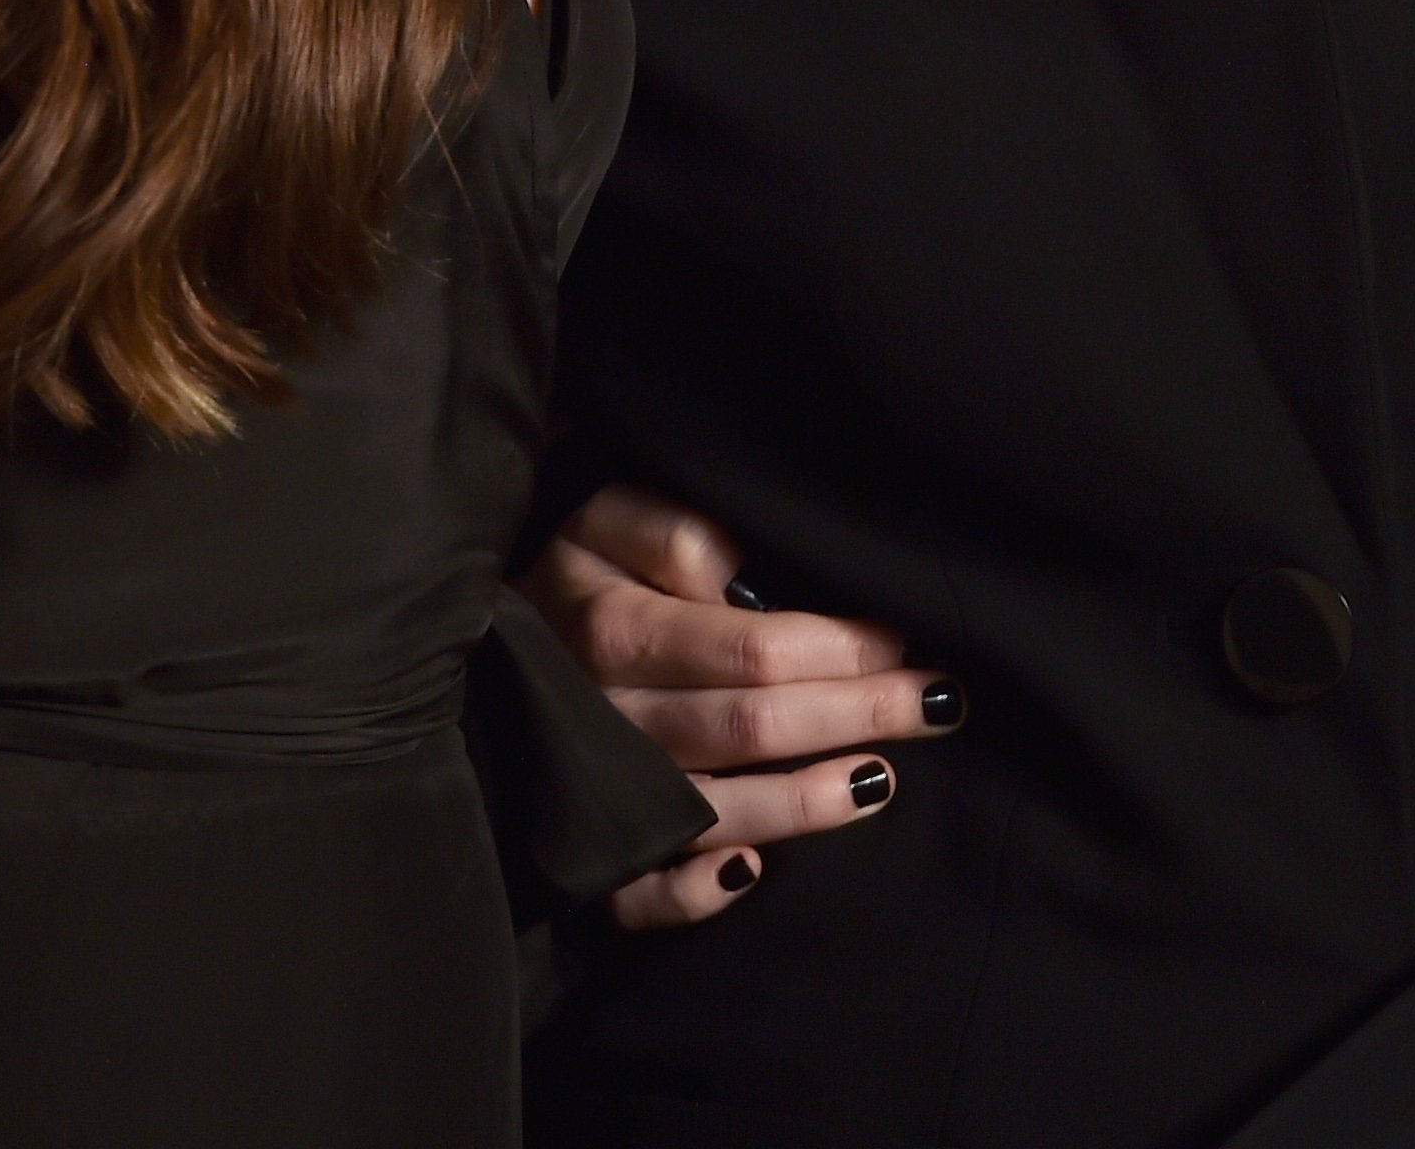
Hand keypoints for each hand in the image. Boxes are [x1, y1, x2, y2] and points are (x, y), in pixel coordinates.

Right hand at [524, 484, 957, 927]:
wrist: (474, 654)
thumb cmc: (574, 579)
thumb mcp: (606, 519)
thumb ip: (672, 531)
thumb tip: (738, 575)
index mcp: (616, 630)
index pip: (753, 650)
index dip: (840, 649)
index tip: (903, 639)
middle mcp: (609, 717)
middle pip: (754, 728)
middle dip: (859, 715)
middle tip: (941, 702)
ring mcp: (598, 794)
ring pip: (718, 811)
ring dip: (810, 803)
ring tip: (884, 780)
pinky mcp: (586, 854)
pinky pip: (640, 895)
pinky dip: (696, 893)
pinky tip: (757, 874)